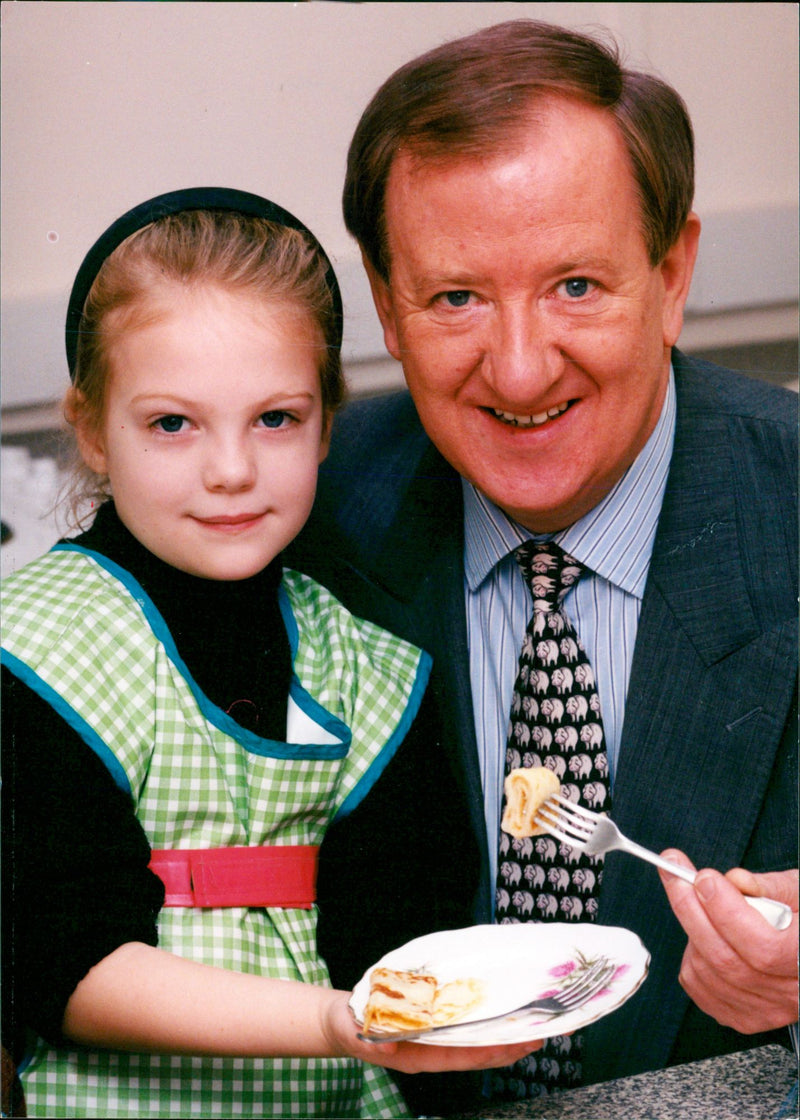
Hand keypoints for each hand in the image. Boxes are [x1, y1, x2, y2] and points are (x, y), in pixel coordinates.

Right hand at [323, 991, 541, 1073]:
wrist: (342, 1022)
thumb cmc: (351, 1026)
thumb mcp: (356, 1031)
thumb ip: (373, 1039)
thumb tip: (389, 1045)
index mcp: (417, 1056)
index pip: (460, 1057)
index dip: (487, 1052)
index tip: (512, 1045)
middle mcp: (432, 1051)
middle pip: (476, 1054)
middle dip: (507, 1047)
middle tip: (537, 1036)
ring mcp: (435, 1040)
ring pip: (475, 1045)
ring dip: (503, 1038)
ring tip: (531, 1028)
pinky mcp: (434, 1027)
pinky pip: (465, 1030)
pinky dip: (485, 1024)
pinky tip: (501, 1016)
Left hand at [658, 850, 797, 1033]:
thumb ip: (771, 887)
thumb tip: (735, 880)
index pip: (763, 947)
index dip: (726, 911)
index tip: (704, 878)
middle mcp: (790, 993)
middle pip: (726, 960)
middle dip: (690, 910)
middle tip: (674, 874)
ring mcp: (765, 1009)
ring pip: (706, 972)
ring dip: (691, 931)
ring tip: (700, 904)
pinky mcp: (743, 1016)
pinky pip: (697, 986)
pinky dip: (689, 955)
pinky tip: (702, 935)